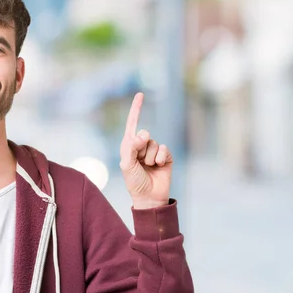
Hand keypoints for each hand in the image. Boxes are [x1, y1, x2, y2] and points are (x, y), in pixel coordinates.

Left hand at [119, 93, 172, 208]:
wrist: (149, 197)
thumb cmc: (134, 182)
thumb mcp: (127, 165)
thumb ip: (131, 148)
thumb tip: (143, 134)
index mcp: (129, 146)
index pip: (133, 124)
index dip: (136, 109)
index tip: (140, 94)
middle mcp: (141, 146)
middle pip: (144, 133)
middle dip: (141, 147)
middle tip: (139, 162)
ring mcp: (154, 151)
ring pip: (154, 143)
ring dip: (150, 157)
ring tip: (148, 168)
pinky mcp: (165, 156)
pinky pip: (164, 149)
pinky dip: (160, 158)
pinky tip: (158, 167)